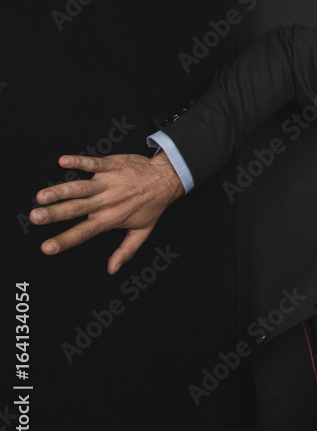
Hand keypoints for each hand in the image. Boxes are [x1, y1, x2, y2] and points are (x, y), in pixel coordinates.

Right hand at [30, 152, 184, 274]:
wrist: (166, 179)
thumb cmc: (152, 205)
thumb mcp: (142, 231)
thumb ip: (126, 251)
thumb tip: (112, 269)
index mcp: (110, 218)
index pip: (84, 232)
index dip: (65, 240)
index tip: (45, 248)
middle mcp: (106, 202)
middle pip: (77, 209)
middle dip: (54, 214)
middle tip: (35, 218)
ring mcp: (108, 183)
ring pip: (81, 187)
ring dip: (61, 190)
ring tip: (42, 195)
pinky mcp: (111, 166)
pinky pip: (93, 163)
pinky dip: (79, 161)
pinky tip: (63, 161)